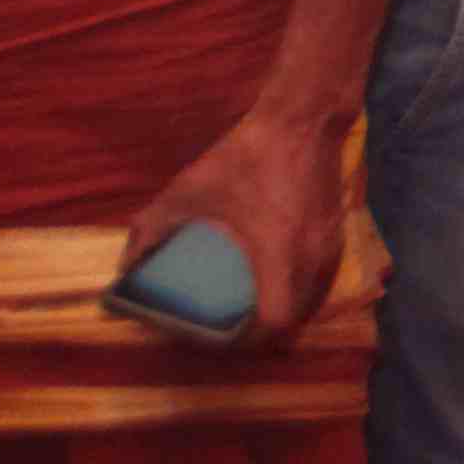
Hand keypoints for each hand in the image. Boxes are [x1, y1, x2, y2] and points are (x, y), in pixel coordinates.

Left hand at [127, 102, 352, 338]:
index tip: (221, 338)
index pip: (275, 322)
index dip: (248, 341)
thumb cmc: (245, 158)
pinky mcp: (337, 237)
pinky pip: (318, 281)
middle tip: (229, 329)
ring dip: (281, 313)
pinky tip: (271, 278)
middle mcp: (312, 260)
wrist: (302, 122)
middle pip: (294, 322)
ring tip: (248, 308)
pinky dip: (296, 291)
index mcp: (279, 254)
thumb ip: (152, 230)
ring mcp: (330, 250)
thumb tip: (127, 268)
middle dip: (261, 334)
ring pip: (310, 303)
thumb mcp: (188, 191)